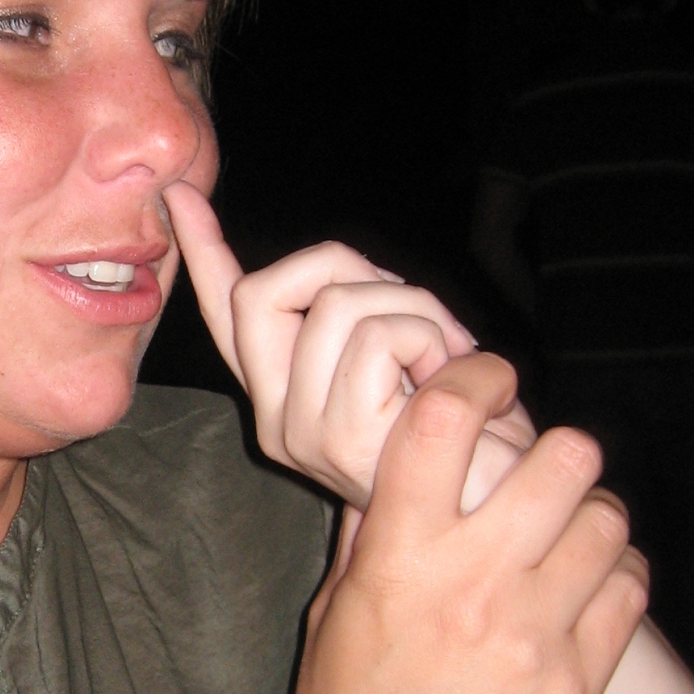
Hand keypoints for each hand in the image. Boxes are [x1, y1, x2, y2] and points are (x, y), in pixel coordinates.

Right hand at [165, 183, 530, 509]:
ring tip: (451, 359)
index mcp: (283, 399)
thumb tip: (337, 271)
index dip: (205, 252)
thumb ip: (360, 322)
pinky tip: (459, 378)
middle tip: (417, 312)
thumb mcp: (408, 358)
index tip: (181, 194)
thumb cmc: (470, 430)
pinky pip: (378, 334)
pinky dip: (434, 337)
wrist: (512, 499)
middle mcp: (277, 420)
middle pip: (266, 289)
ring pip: (336, 302)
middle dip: (350, 269)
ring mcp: (302, 435)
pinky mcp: (342, 439)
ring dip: (416, 308)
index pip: (228, 316)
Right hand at [272, 353, 648, 693]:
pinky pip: (630, 592)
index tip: (483, 382)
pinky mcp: (583, 690)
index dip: (474, 377)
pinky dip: (614, 579)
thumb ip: (371, 539)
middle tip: (535, 474)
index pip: (446, 417)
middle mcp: (475, 587)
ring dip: (589, 517)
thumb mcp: (331, 623)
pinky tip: (583, 595)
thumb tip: (392, 470)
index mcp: (398, 561)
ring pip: (610, 519)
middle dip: (552, 452)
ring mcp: (539, 639)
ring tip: (564, 539)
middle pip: (562, 455)